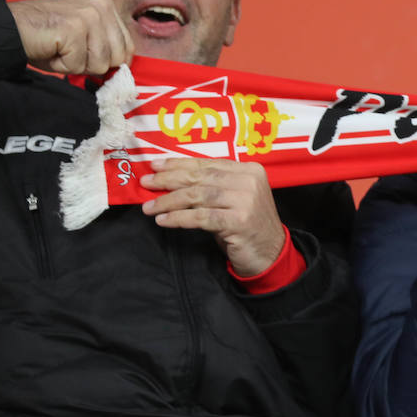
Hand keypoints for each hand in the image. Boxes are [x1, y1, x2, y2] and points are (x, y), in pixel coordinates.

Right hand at [9, 0, 133, 74]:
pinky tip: (50, 49)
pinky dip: (61, 65)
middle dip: (91, 64)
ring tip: (59, 48)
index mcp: (106, 5)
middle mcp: (101, 6)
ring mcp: (88, 16)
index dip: (107, 61)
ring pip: (99, 64)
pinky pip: (77, 65)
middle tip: (68, 50)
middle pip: (116, 59)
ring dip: (75, 65)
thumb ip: (106, 47)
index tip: (85, 54)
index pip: (127, 48)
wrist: (9, 28)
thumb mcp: (85, 38)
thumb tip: (125, 68)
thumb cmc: (45, 37)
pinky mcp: (73, 28)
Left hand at [141, 158, 286, 276]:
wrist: (270, 253)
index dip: (178, 164)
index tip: (155, 166)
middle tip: (146, 183)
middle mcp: (249, 181)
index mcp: (249, 170)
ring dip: (169, 201)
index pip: (207, 163)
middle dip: (169, 180)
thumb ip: (211, 185)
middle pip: (200, 177)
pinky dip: (178, 218)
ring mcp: (246, 201)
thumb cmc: (246, 225)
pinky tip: (164, 220)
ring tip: (150, 207)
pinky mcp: (239, 221)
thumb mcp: (232, 199)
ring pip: (198, 195)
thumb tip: (169, 178)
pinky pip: (201, 217)